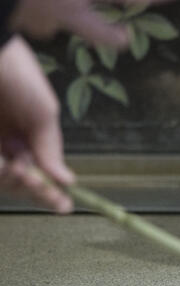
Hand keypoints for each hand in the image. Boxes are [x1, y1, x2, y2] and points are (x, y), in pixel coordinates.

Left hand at [0, 36, 74, 212]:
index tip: (65, 207)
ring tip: (12, 165)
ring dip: (12, 180)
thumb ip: (51, 147)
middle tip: (33, 179)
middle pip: (24, 182)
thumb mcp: (44, 112)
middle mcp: (11, 145)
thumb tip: (67, 179)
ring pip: (4, 180)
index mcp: (32, 138)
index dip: (54, 191)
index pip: (44, 171)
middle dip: (33, 187)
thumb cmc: (19, 78)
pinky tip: (3, 162)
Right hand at [7, 0, 179, 46]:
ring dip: (64, 22)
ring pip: (59, 26)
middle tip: (124, 41)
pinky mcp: (17, 19)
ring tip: (60, 20)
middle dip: (110, 36)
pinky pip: (26, 18)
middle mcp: (70, 8)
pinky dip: (27, 10)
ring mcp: (42, 18)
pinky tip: (25, 4)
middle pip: (96, 31)